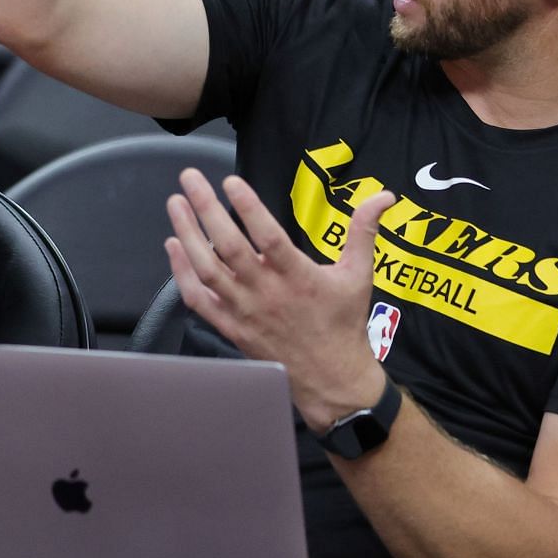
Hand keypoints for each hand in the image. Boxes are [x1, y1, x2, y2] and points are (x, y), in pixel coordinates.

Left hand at [165, 169, 396, 433]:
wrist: (330, 379)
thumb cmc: (343, 324)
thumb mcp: (359, 275)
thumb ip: (364, 231)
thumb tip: (384, 196)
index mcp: (298, 278)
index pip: (268, 237)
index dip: (248, 207)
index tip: (230, 181)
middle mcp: (267, 293)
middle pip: (229, 247)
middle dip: (206, 209)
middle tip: (189, 178)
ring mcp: (244, 311)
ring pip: (207, 270)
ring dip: (187, 234)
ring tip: (175, 203)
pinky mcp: (230, 326)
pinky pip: (198, 299)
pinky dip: (181, 272)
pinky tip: (173, 245)